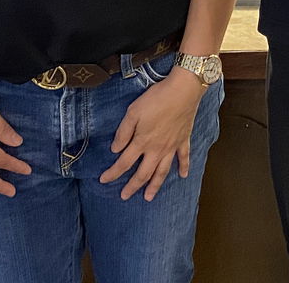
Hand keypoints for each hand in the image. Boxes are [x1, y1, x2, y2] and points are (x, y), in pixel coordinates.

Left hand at [100, 69, 204, 200]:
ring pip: (162, 171)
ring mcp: (172, 146)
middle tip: (124, 196)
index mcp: (142, 142)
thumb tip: (115, 150)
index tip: (103, 180)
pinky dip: (184, 167)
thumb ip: (123, 132)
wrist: (183, 90)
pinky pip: (184, 157)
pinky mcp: (184, 139)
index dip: (112, 173)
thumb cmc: (156, 99)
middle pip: (143, 173)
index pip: (123, 163)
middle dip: (132, 186)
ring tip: (149, 197)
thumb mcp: (133, 112)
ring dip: (155, 186)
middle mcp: (156, 149)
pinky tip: (183, 176)